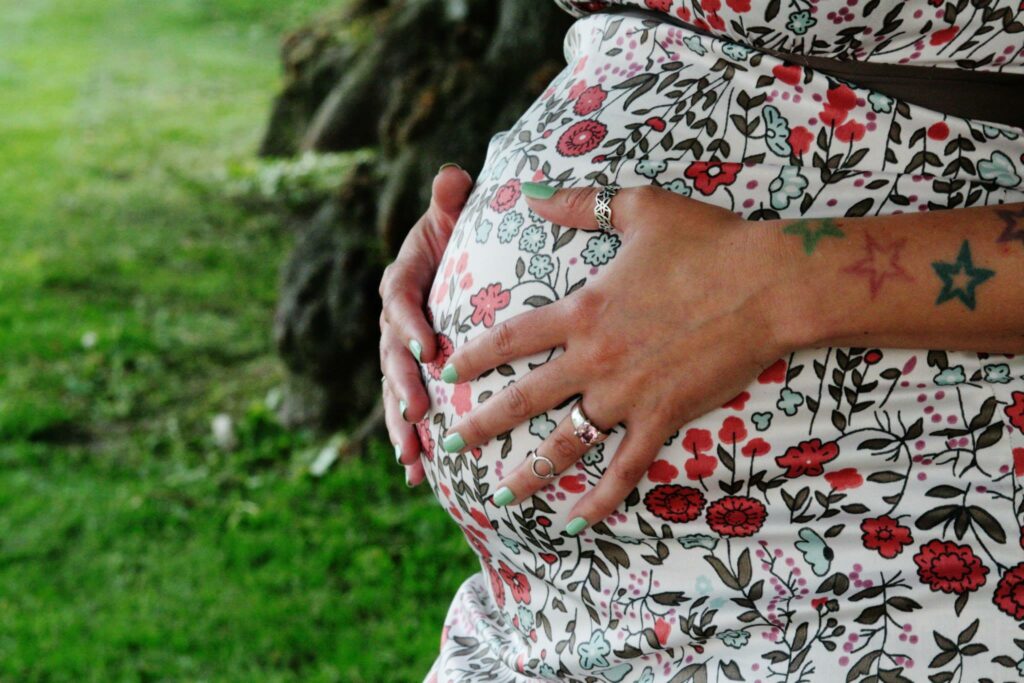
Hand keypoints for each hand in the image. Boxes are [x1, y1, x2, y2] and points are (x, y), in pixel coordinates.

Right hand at [379, 164, 473, 485]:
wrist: (462, 258)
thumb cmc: (464, 235)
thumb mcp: (456, 215)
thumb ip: (450, 200)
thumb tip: (451, 175)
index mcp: (403, 277)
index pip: (398, 297)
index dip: (408, 321)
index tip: (426, 345)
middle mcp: (395, 318)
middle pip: (391, 354)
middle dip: (403, 386)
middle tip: (419, 413)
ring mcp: (401, 352)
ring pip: (395, 390)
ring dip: (401, 425)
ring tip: (411, 458)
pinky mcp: (414, 377)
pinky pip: (407, 409)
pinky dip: (409, 441)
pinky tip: (416, 477)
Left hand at [439, 183, 794, 530]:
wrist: (766, 284)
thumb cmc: (707, 241)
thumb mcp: (638, 208)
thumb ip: (579, 203)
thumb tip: (530, 188)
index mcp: (581, 311)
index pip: (510, 339)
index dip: (473, 357)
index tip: (444, 372)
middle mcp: (593, 359)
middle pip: (523, 399)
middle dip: (482, 426)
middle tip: (450, 446)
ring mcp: (627, 394)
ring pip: (565, 444)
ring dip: (528, 474)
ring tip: (498, 497)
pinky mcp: (663, 418)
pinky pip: (624, 468)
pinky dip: (600, 499)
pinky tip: (577, 522)